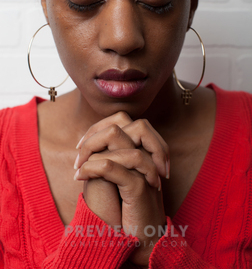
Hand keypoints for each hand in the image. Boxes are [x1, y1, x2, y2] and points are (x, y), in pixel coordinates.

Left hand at [74, 112, 169, 265]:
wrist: (141, 240)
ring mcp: (144, 168)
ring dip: (90, 148)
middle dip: (94, 132)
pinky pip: (112, 166)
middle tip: (78, 153)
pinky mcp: (139, 187)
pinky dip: (92, 167)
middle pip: (122, 120)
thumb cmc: (124, 210)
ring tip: (78, 167)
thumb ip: (107, 156)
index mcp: (139, 150)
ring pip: (117, 136)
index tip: (80, 146)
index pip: (120, 119)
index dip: (97, 127)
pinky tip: (79, 176)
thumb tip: (86, 141)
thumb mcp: (112, 178)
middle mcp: (144, 154)